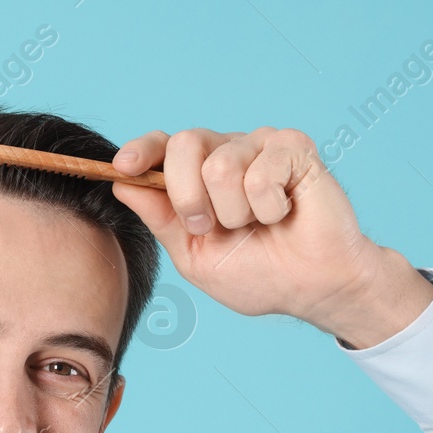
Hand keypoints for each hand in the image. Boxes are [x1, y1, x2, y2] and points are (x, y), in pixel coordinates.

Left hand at [110, 127, 432, 347]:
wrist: (311, 289)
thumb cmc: (258, 273)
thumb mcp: (195, 255)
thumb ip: (160, 219)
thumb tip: (121, 183)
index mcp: (199, 175)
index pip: (163, 147)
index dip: (141, 151)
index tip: (122, 166)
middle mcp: (227, 152)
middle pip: (184, 144)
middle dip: (188, 197)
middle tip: (211, 227)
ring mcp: (260, 146)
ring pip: (220, 164)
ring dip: (236, 213)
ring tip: (259, 224)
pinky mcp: (293, 148)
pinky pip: (261, 172)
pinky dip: (268, 207)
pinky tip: (283, 213)